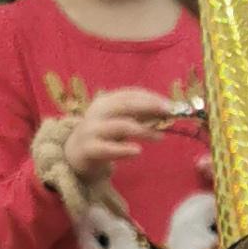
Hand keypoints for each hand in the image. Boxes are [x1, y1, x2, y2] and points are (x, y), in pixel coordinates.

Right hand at [61, 87, 176, 178]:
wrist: (76, 154)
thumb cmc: (104, 135)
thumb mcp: (121, 122)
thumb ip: (140, 116)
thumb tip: (167, 112)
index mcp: (106, 101)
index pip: (130, 94)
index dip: (151, 97)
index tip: (171, 105)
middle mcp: (98, 112)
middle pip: (126, 104)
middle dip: (149, 106)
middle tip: (169, 112)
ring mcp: (92, 129)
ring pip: (120, 125)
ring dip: (143, 130)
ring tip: (160, 137)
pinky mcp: (89, 149)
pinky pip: (107, 148)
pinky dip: (123, 149)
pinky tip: (138, 151)